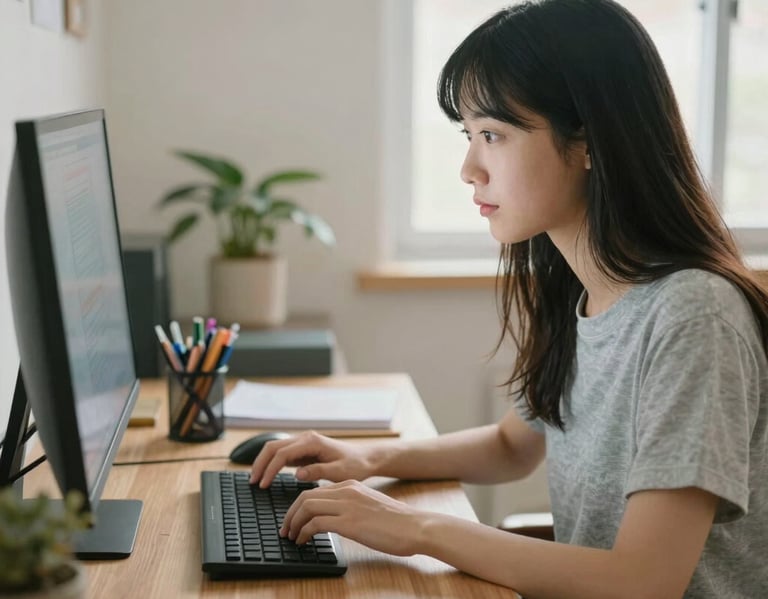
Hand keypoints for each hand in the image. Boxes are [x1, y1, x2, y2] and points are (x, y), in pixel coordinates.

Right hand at [250, 430, 375, 487]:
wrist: (366, 458)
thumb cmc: (355, 465)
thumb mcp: (340, 472)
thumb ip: (318, 471)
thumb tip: (297, 473)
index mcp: (312, 442)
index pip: (282, 454)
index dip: (270, 469)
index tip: (263, 485)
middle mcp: (305, 438)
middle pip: (273, 446)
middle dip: (260, 463)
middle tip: (253, 482)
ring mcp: (303, 443)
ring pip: (275, 448)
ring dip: (263, 462)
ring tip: (256, 480)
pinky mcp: (304, 450)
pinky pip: (282, 454)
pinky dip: (271, 463)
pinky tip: (267, 475)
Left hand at [280, 480, 424, 554]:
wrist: (416, 526)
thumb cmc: (398, 523)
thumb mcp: (370, 507)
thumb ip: (352, 508)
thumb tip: (336, 520)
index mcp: (351, 486)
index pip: (315, 491)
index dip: (299, 507)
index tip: (294, 520)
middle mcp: (347, 491)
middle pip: (305, 496)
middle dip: (290, 514)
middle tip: (285, 530)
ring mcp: (348, 505)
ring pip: (306, 507)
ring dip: (294, 523)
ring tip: (292, 537)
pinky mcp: (350, 522)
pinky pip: (316, 523)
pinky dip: (304, 532)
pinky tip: (304, 541)